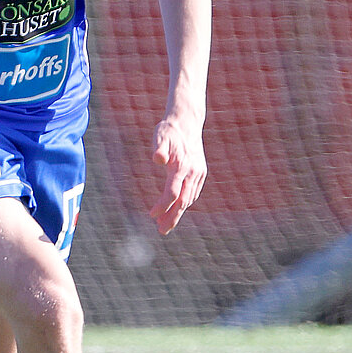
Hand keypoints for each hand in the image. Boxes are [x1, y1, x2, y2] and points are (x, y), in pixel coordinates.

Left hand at [149, 114, 205, 234]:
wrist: (187, 121)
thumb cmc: (168, 130)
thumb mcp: (160, 136)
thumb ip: (158, 147)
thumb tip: (157, 159)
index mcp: (182, 166)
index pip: (172, 193)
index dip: (162, 206)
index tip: (151, 214)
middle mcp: (193, 172)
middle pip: (183, 201)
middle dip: (172, 217)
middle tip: (161, 231)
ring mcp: (198, 173)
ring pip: (189, 199)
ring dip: (178, 212)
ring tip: (165, 224)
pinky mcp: (201, 172)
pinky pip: (194, 192)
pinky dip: (186, 203)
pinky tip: (177, 208)